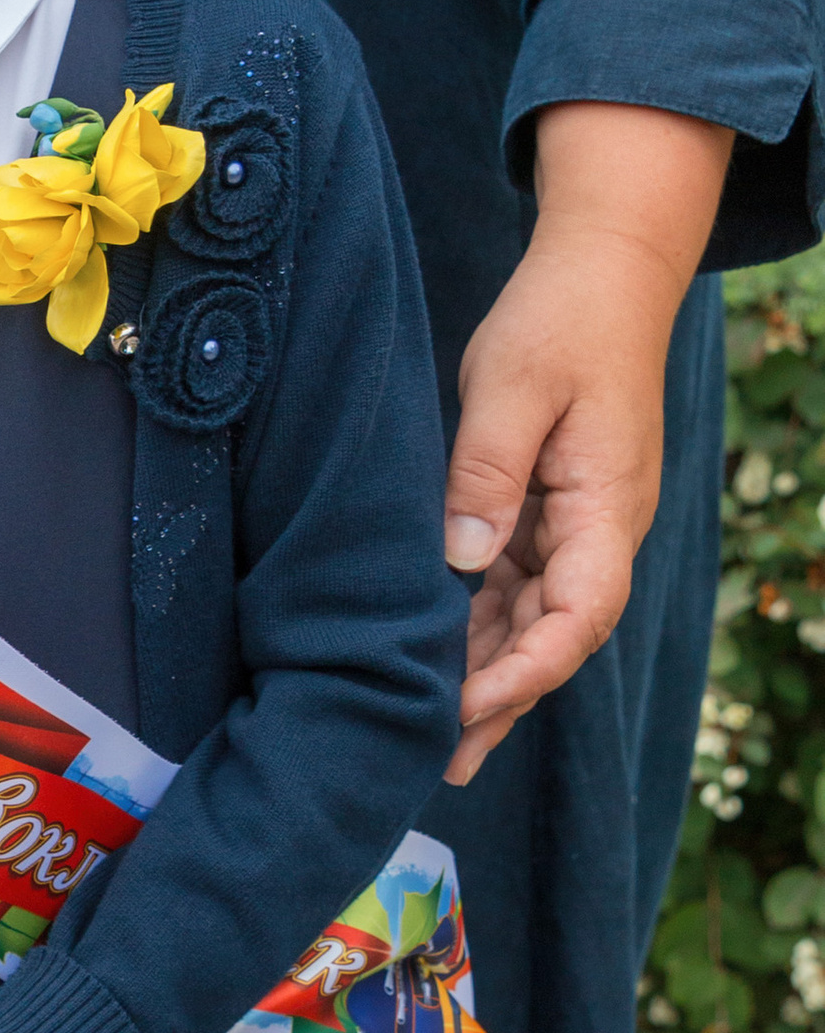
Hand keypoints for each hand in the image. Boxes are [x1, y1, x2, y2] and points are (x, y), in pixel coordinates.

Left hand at [443, 102, 728, 783]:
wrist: (601, 269)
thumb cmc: (562, 318)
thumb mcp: (516, 383)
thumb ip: (485, 471)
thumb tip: (461, 559)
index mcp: (606, 508)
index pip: (579, 615)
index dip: (525, 671)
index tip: (466, 707)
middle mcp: (597, 531)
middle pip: (552, 636)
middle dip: (498, 700)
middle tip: (433, 763)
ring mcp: (570, 525)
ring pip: (527, 619)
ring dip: (483, 675)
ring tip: (425, 737)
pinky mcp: (539, 511)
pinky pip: (509, 586)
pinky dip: (473, 627)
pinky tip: (431, 664)